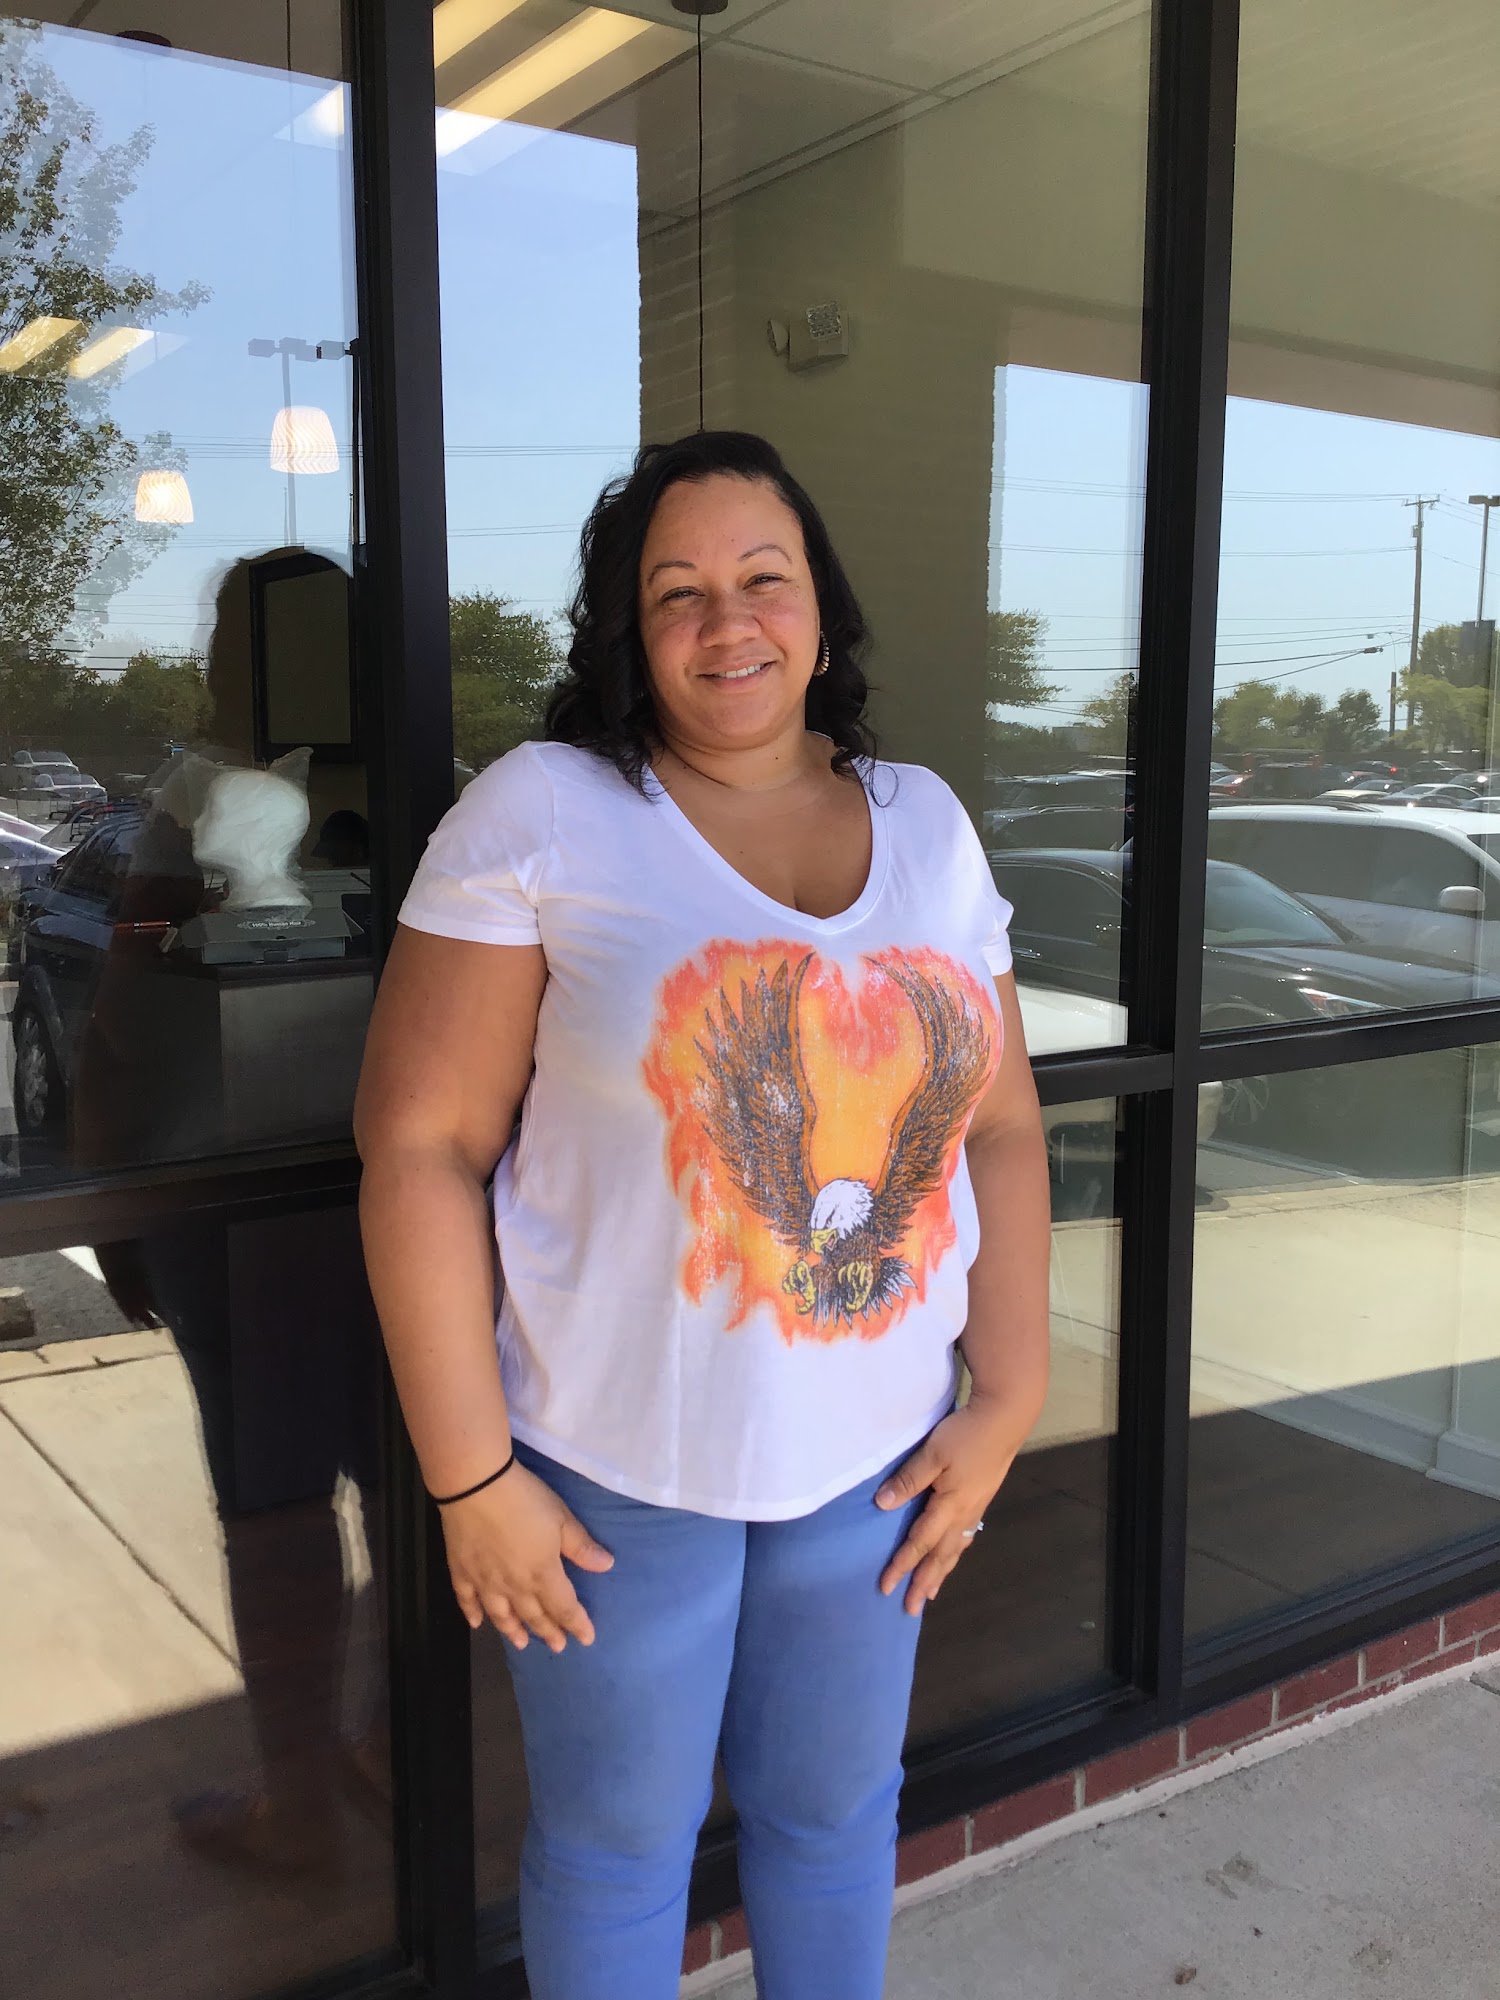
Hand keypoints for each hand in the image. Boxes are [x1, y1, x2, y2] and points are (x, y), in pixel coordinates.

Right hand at [438, 1461, 613, 1651]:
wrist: (476, 1486)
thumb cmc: (524, 1499)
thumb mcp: (561, 1518)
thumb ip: (581, 1546)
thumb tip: (607, 1566)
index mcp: (542, 1574)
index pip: (564, 1607)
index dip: (577, 1624)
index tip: (587, 1639)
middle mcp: (514, 1587)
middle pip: (534, 1615)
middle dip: (548, 1632)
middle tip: (558, 1647)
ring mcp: (485, 1582)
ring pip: (501, 1615)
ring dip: (513, 1631)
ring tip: (522, 1644)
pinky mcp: (461, 1572)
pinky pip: (467, 1600)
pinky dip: (472, 1614)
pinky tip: (476, 1624)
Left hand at [875, 1394, 1029, 1614]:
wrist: (1005, 1418)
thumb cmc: (966, 1434)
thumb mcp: (932, 1453)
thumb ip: (909, 1479)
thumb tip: (882, 1505)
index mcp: (949, 1505)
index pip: (920, 1542)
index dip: (902, 1565)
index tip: (886, 1587)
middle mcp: (964, 1513)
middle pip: (941, 1555)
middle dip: (924, 1581)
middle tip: (911, 1608)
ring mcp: (976, 1506)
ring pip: (956, 1548)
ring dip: (942, 1571)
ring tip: (931, 1591)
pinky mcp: (982, 1497)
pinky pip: (966, 1535)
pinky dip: (956, 1552)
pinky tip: (955, 1551)